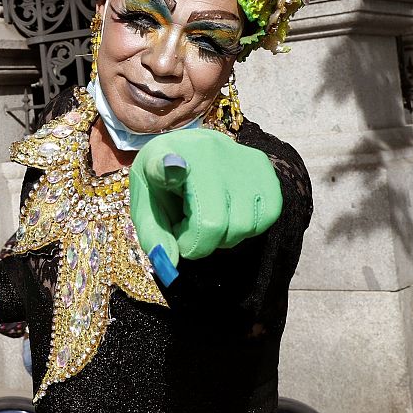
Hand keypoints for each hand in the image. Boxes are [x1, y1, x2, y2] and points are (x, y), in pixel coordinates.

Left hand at [129, 129, 282, 266]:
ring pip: (243, 226)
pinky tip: (231, 213)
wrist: (189, 149)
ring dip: (224, 238)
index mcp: (162, 157)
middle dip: (199, 244)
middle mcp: (204, 151)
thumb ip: (153, 236)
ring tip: (208, 218)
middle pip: (213, 223)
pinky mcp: (263, 166)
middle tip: (188, 231)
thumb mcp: (146, 206)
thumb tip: (170, 263)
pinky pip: (266, 217)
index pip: (164, 162)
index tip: (171, 166)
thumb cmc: (164, 184)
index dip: (168, 168)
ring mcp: (238, 157)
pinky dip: (248, 228)